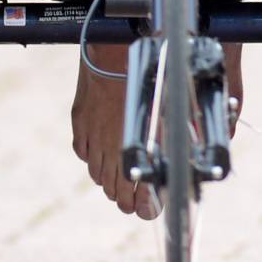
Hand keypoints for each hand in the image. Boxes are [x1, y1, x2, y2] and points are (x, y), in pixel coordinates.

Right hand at [71, 48, 159, 220]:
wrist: (116, 52)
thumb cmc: (150, 80)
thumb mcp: (168, 115)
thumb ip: (170, 143)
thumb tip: (180, 165)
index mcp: (135, 149)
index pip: (135, 197)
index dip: (144, 207)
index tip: (149, 209)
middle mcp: (111, 148)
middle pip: (114, 192)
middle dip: (127, 199)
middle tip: (135, 200)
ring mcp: (93, 136)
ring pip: (98, 175)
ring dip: (109, 181)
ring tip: (120, 181)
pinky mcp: (80, 122)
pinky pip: (84, 152)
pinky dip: (93, 158)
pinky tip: (101, 155)